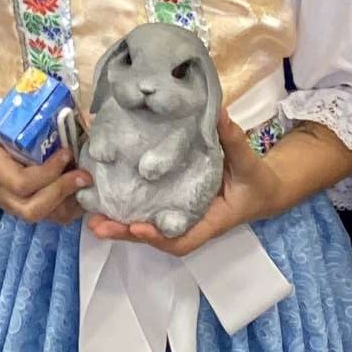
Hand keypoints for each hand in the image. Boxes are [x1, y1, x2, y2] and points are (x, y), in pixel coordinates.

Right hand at [0, 100, 85, 225]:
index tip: (66, 151)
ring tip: (87, 183)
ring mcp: (9, 202)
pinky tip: (79, 191)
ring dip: (68, 205)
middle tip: (84, 175)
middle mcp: (1, 192)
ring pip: (41, 217)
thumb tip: (33, 92)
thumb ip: (1, 102)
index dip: (47, 173)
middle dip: (61, 194)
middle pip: (33, 210)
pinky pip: (43, 216)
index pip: (22, 182)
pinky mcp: (17, 204)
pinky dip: (64, 209)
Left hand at [88, 111, 277, 258]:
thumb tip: (218, 113)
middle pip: (155, 238)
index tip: (138, 227)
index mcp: (210, 221)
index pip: (182, 239)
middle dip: (126, 233)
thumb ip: (233, 140)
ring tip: (92, 217)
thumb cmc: (254, 181)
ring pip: (147, 227)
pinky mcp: (172, 204)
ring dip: (120, 224)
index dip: (158, 237)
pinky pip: (148, 211)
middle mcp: (190, 223)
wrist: (260, 190)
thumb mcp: (247, 162)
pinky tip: (104, 198)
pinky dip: (126, 209)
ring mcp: (179, 216)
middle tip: (98, 226)